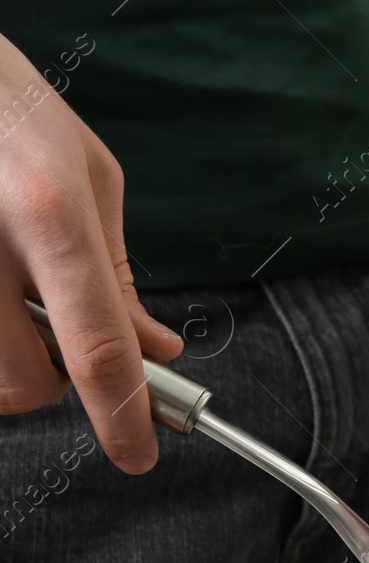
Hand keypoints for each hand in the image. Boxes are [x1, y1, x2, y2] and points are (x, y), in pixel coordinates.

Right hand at [0, 36, 180, 472]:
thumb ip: (119, 271)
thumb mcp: (88, 174)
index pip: (96, 347)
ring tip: (14, 295)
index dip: (122, 416)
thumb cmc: (10, 108)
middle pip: (20, 382)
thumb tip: (158, 350)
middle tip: (52, 334)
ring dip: (6, 358)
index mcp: (48, 211)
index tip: (139, 454)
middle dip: (47, 382)